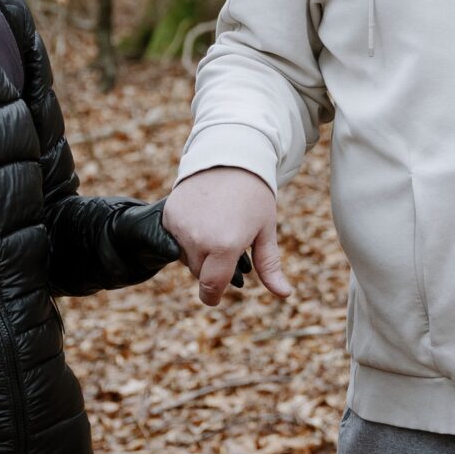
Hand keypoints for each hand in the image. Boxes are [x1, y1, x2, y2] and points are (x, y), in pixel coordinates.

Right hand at [161, 167, 292, 304]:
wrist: (230, 155)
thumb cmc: (254, 194)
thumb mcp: (265, 230)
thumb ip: (269, 266)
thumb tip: (284, 294)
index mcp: (224, 247)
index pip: (211, 287)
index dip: (213, 297)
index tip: (214, 298)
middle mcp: (198, 240)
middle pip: (199, 272)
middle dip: (211, 267)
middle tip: (228, 245)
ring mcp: (180, 226)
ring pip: (185, 256)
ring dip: (198, 252)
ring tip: (217, 228)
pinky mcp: (170, 215)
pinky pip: (175, 238)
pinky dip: (186, 235)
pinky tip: (203, 218)